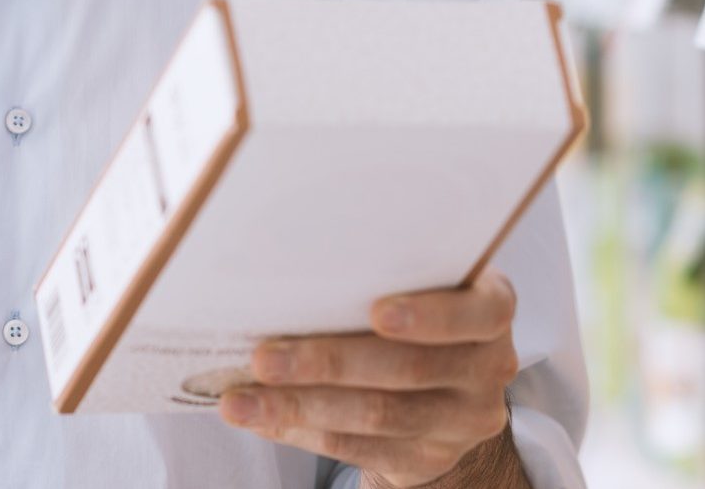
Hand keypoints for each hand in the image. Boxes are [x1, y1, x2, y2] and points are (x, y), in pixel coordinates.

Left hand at [218, 268, 527, 487]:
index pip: (475, 313)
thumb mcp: (420, 283)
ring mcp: (463, 420)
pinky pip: (361, 449)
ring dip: (299, 407)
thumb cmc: (414, 310)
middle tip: (262, 357)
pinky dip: (304, 433)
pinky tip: (263, 420)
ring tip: (241, 401)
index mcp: (490, 308)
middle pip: (405, 368)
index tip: (376, 312)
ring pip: (377, 415)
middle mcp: (488, 366)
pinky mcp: (428, 458)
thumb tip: (278, 273)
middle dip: (325, 363)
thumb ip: (380, 275)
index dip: (428, 316)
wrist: (447, 388)